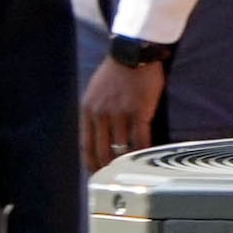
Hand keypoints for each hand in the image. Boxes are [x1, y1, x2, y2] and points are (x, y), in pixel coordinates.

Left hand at [77, 53, 160, 172]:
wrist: (132, 52)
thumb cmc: (115, 71)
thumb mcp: (94, 92)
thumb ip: (93, 113)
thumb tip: (95, 136)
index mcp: (88, 110)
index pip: (86, 145)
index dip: (91, 163)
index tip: (96, 174)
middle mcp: (101, 114)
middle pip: (102, 151)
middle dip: (108, 169)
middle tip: (114, 180)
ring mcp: (120, 114)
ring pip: (121, 148)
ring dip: (126, 163)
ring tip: (131, 173)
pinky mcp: (139, 111)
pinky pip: (140, 139)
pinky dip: (143, 152)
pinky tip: (146, 159)